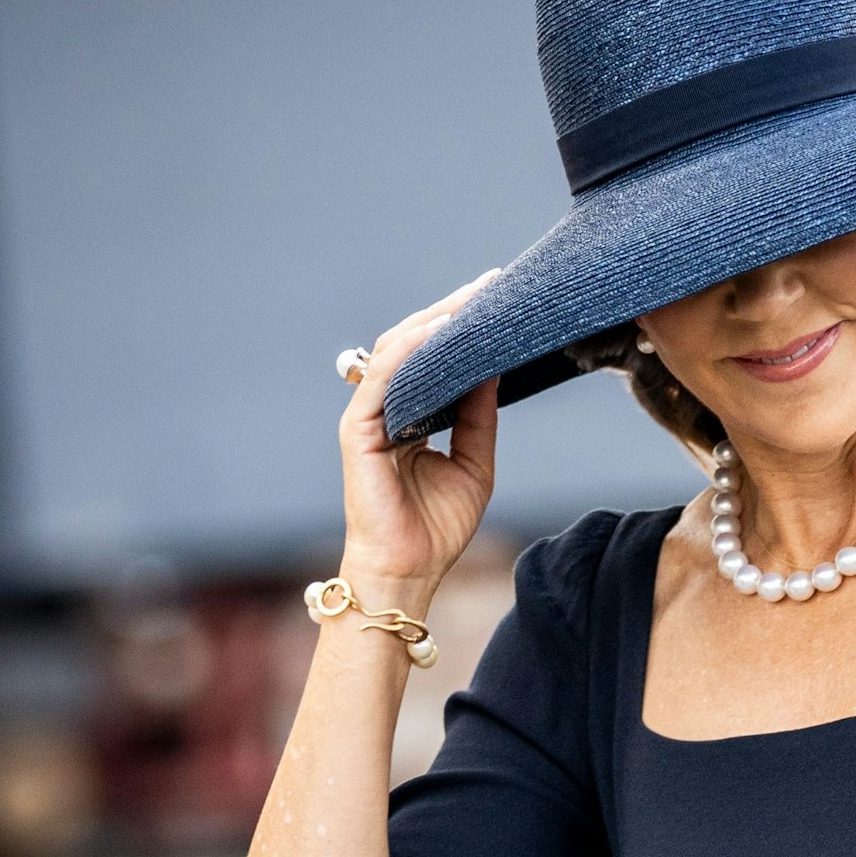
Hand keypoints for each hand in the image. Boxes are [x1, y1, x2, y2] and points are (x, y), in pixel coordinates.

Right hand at [335, 267, 502, 587]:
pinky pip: (382, 377)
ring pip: (397, 351)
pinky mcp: (357, 429)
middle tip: (490, 285)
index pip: (433, 360)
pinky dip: (410, 350)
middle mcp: (386, 410)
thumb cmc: (436, 528)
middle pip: (414, 345)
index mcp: (411, 416)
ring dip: (434, 321)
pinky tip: (440, 330)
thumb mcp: (475, 462)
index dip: (462, 329)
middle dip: (451, 312)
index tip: (498, 301)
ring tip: (470, 298)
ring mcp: (368, 417)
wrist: (408, 571)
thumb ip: (479, 415)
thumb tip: (494, 367)